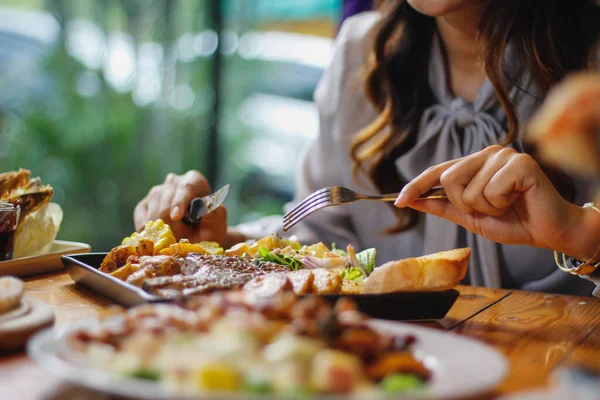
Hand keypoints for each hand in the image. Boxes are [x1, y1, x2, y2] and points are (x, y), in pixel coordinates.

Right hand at [134, 170, 226, 243]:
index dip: (179, 202)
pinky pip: (141, 220)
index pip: (185, 188)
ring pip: (152, 212)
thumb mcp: (218, 223)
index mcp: (194, 180)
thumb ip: (216, 214)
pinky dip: (149, 232)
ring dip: (163, 230)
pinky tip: (160, 236)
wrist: (199, 238)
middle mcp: (173, 182)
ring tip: (175, 236)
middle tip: (181, 239)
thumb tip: (206, 205)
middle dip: (172, 225)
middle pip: (165, 204)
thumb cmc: (209, 229)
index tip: (176, 217)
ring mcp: (156, 192)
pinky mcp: (144, 205)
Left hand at [394, 145, 597, 258]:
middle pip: (448, 179)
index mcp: (474, 164)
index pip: (437, 172)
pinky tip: (518, 199)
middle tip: (490, 208)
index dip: (416, 186)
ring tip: (506, 204)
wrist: (548, 232)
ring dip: (485, 208)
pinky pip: (490, 190)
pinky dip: (500, 204)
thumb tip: (411, 201)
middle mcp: (487, 153)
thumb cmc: (512, 221)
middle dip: (464, 204)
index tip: (398, 202)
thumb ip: (442, 207)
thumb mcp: (469, 217)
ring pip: (468, 188)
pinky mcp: (520, 163)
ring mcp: (503, 155)